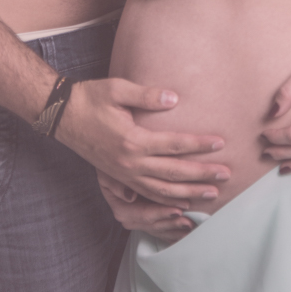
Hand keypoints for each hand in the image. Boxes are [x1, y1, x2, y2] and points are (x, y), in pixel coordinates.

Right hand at [56, 77, 229, 204]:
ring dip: (189, 193)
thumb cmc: (91, 98)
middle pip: (173, 174)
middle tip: (227, 174)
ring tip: (212, 194)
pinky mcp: (120, 178)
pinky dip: (167, 201)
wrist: (63, 116)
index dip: (199, 145)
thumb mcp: (118, 89)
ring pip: (162, 191)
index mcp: (133, 140)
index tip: (221, 142)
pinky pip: (147, 195)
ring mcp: (124, 174)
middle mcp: (130, 162)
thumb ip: (147, 95)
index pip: (174, 145)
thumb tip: (175, 98)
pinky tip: (183, 202)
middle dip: (202, 175)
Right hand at [97, 171, 194, 242]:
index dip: (162, 212)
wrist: (117, 160)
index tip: (178, 209)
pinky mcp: (150, 221)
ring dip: (176, 229)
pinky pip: (163, 231)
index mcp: (121, 208)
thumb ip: (116, 183)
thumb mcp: (109, 171)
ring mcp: (141, 221)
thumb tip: (129, 196)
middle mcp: (131, 218)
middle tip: (189, 221)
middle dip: (172, 223)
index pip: (144, 214)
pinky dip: (175, 232)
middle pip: (154, 225)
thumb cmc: (116, 164)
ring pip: (160, 229)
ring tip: (191, 226)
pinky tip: (188, 232)